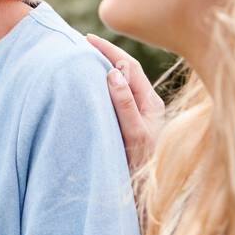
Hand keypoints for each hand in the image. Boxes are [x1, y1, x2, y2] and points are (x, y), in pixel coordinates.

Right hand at [85, 34, 164, 170]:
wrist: (147, 195)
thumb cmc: (142, 166)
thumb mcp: (134, 134)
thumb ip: (124, 103)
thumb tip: (113, 71)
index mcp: (151, 103)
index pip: (129, 66)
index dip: (109, 50)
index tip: (88, 39)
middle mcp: (147, 106)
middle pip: (126, 71)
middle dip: (106, 54)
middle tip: (83, 43)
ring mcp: (139, 115)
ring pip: (121, 83)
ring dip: (103, 69)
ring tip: (85, 58)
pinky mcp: (130, 125)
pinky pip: (116, 97)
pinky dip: (102, 85)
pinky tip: (90, 85)